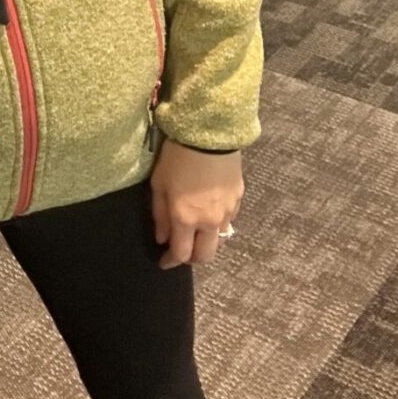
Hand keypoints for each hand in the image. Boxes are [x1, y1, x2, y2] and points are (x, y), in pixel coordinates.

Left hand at [149, 140, 242, 268]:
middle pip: (205, 256)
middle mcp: (209, 221)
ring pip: (218, 239)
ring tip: (193, 230)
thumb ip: (160, 215)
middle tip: (181, 252)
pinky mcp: (238, 200)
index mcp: (186, 219)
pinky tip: (207, 211)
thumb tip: (161, 238)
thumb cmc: (177, 158)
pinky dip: (215, 223)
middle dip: (192, 259)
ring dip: (205, 240)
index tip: (163, 262)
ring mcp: (227, 212)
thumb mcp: (159, 185)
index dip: (171, 262)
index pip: (181, 254)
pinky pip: (227, 220)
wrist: (210, 136)